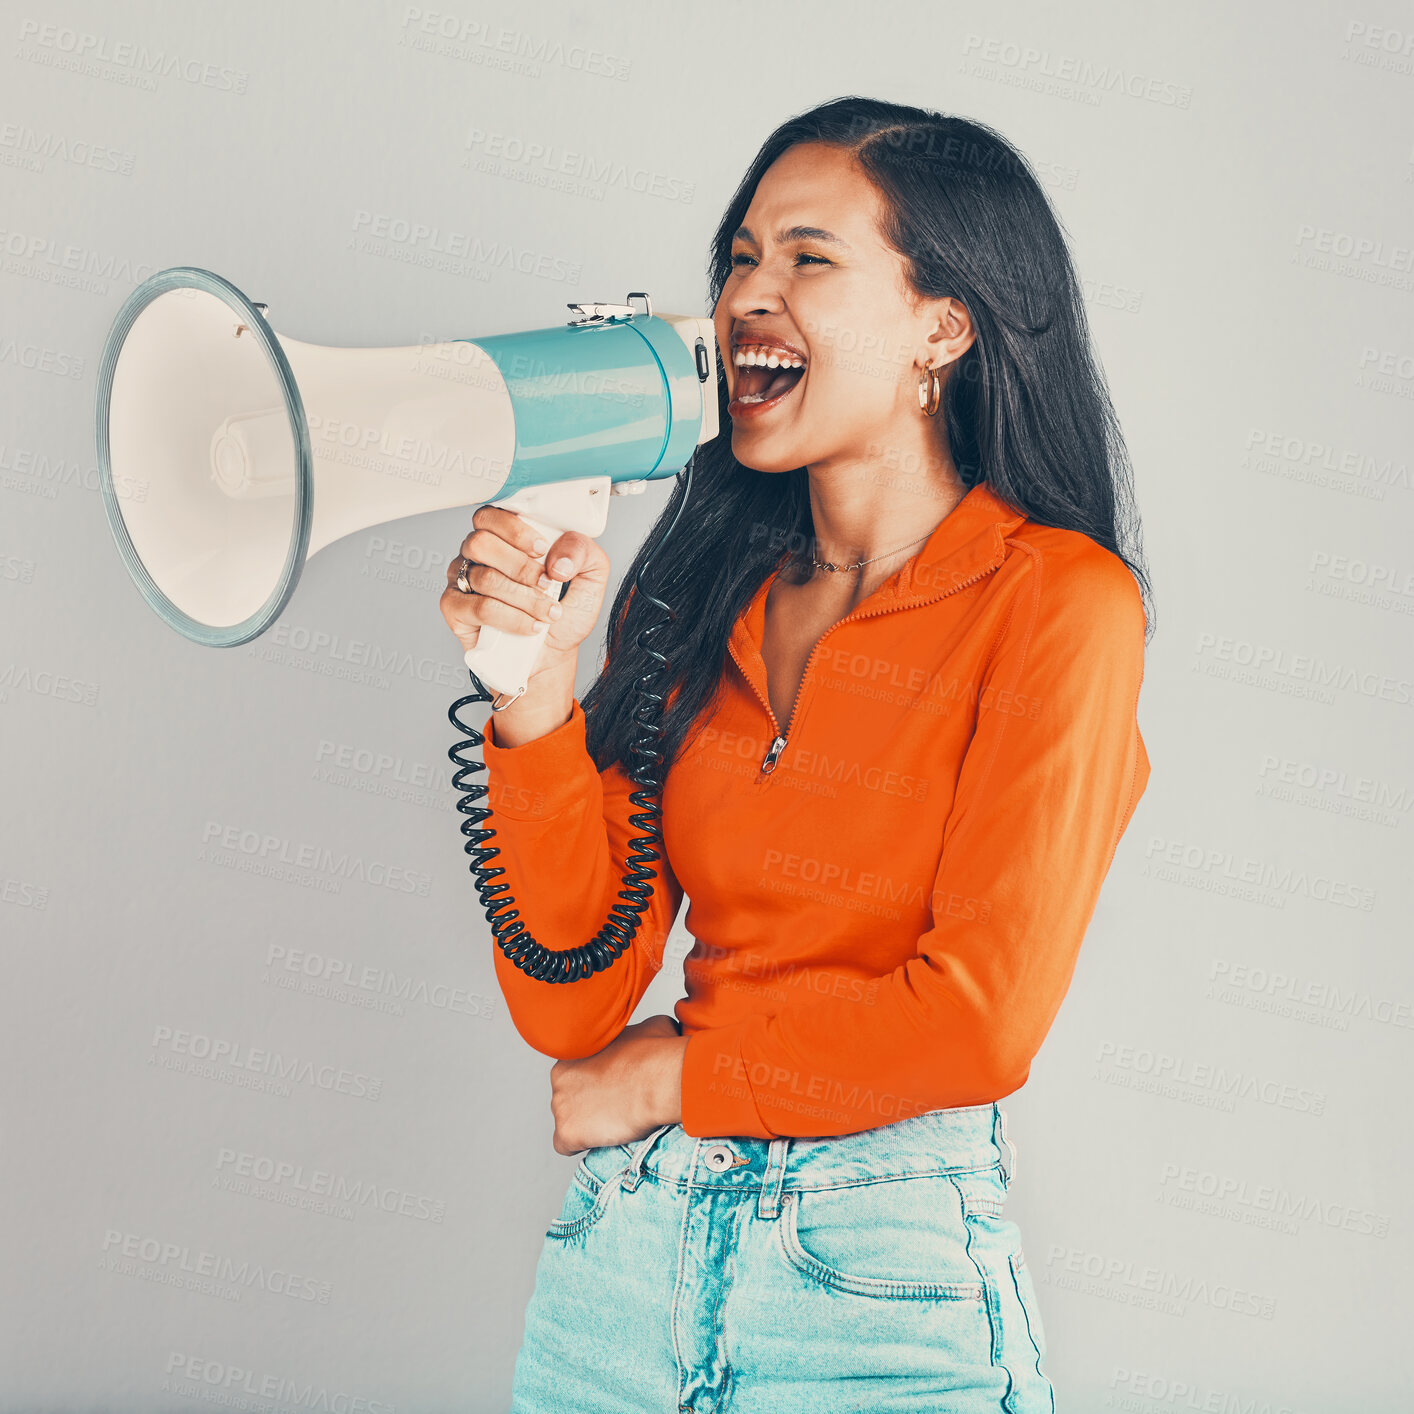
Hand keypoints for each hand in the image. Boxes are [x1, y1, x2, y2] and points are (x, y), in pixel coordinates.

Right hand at [440, 503, 610, 679]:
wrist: (553, 654)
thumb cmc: (565, 611)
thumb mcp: (589, 576)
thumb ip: (583, 551)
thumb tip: (556, 559)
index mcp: (504, 535)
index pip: (491, 514)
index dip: (515, 529)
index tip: (542, 549)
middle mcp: (478, 553)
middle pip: (482, 542)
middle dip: (521, 566)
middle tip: (547, 584)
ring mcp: (462, 579)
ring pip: (485, 578)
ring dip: (524, 598)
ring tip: (548, 613)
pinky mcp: (455, 608)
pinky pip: (478, 607)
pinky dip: (511, 619)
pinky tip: (531, 627)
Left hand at [548, 1014, 686, 1155]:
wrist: (660, 1081)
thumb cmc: (656, 1053)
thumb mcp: (648, 1027)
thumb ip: (637, 1033)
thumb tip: (650, 1036)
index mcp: (574, 1051)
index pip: (575, 1071)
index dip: (595, 1082)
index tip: (612, 1087)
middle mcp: (559, 1077)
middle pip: (568, 1096)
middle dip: (587, 1102)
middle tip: (615, 1104)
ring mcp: (560, 1105)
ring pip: (567, 1120)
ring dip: (585, 1124)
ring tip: (613, 1122)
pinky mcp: (566, 1131)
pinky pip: (564, 1144)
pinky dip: (579, 1145)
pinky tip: (600, 1139)